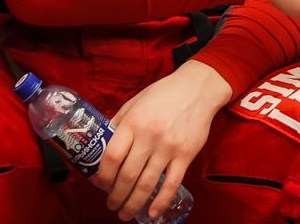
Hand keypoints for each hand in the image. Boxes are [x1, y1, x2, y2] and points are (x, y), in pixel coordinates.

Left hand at [94, 60, 230, 220]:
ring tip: (125, 213)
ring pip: (147, 184)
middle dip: (116, 196)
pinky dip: (161, 201)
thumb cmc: (164, 94)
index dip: (103, 177)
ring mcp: (168, 147)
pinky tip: (152, 212)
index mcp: (133, 123)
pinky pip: (172, 183)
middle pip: (127, 176)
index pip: (111, 157)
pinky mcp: (186, 154)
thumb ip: (120, 123)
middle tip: (112, 204)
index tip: (101, 184)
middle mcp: (149, 136)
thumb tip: (102, 144)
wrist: (198, 88)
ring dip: (133, 203)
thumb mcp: (135, 102)